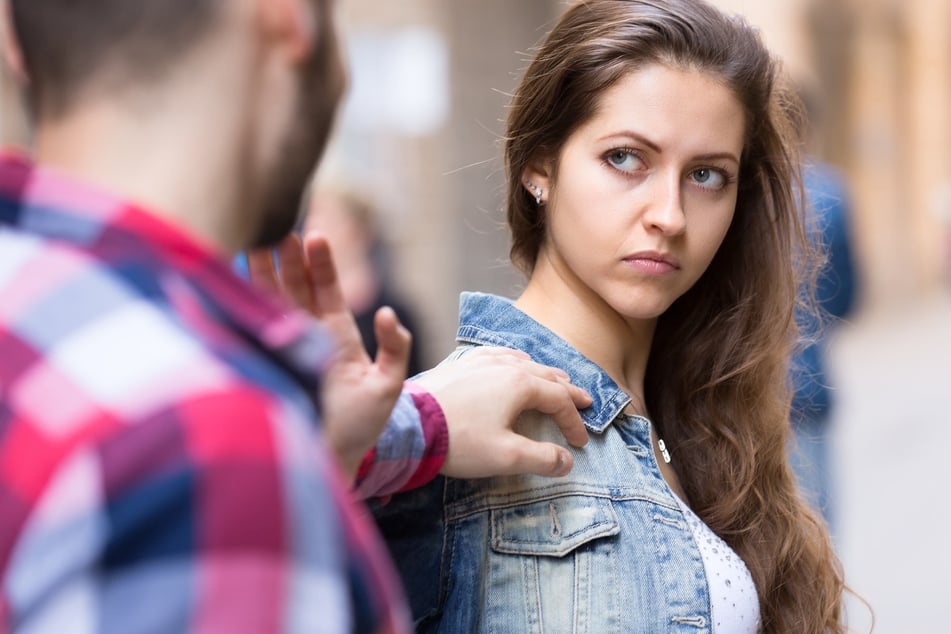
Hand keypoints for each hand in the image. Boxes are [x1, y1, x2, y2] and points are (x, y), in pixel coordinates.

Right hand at [247, 233, 410, 478]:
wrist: (331, 459)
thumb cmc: (360, 425)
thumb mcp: (387, 385)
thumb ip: (395, 348)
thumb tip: (389, 313)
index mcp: (336, 335)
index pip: (326, 290)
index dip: (320, 264)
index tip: (313, 236)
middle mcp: (308, 336)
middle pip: (294, 288)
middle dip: (286, 258)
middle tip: (280, 227)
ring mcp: (286, 347)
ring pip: (271, 302)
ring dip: (263, 273)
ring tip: (256, 240)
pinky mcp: (269, 362)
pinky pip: (255, 328)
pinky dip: (245, 305)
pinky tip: (233, 280)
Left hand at [414, 347, 590, 478]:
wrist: (410, 426)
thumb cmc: (459, 440)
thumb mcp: (507, 456)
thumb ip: (542, 458)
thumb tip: (567, 462)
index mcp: (520, 385)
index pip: (559, 400)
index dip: (573, 422)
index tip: (580, 443)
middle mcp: (504, 366)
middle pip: (546, 376)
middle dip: (567, 391)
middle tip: (585, 400)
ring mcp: (480, 362)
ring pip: (522, 362)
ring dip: (543, 374)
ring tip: (556, 379)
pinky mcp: (460, 366)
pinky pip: (496, 356)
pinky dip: (513, 360)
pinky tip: (511, 362)